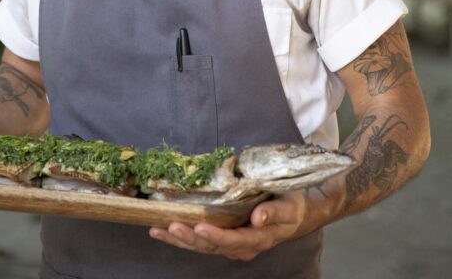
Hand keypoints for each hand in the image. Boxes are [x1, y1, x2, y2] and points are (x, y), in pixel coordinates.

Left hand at [149, 193, 305, 260]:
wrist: (293, 213)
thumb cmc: (291, 206)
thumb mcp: (288, 207)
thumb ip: (274, 212)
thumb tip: (258, 217)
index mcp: (257, 239)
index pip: (233, 240)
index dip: (215, 236)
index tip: (199, 227)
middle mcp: (241, 246)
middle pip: (211, 246)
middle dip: (189, 238)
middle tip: (170, 226)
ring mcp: (230, 244)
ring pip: (201, 246)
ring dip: (179, 239)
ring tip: (157, 230)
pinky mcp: (222, 237)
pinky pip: (199, 240)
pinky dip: (180, 236)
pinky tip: (162, 230)